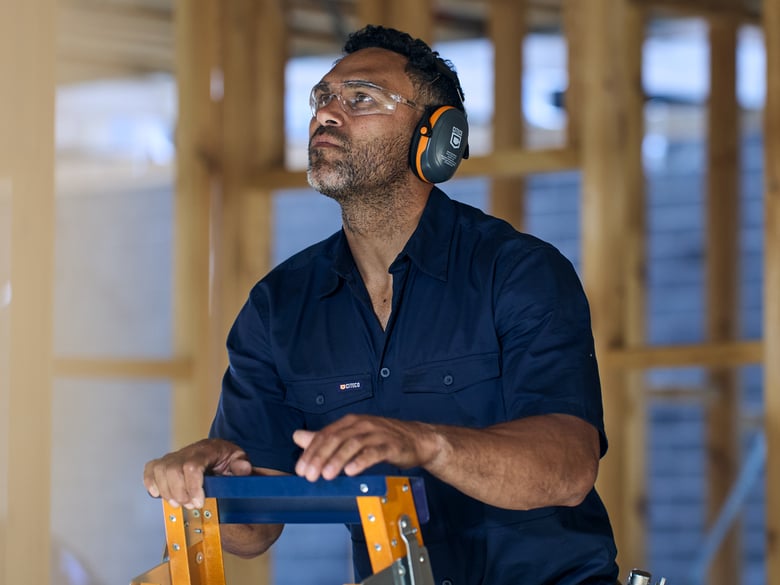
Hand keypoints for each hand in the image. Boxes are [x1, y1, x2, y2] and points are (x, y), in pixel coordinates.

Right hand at [143, 438, 251, 508]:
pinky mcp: (165, 463)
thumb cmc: (227, 458)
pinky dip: (150, 482)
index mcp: (207, 449)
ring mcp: (175, 456)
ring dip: (166, 491)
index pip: (192, 466)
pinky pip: (151, 469)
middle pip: (172, 470)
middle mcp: (188, 451)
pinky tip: (158, 494)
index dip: (192, 487)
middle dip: (179, 493)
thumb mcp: (239, 460)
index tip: (198, 502)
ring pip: (160, 470)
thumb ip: (242, 465)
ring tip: (178, 503)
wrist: (218, 452)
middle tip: (190, 505)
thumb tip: (243, 468)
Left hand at [292, 414, 438, 481]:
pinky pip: (374, 452)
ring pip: (353, 444)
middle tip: (309, 475)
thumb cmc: (382, 439)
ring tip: (326, 475)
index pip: (325, 435)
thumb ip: (325, 438)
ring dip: (337, 460)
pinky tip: (351, 471)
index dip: (311, 452)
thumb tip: (298, 437)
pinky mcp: (390, 445)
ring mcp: (376, 433)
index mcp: (350, 422)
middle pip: (336, 439)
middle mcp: (361, 424)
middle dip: (320, 457)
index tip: (301, 469)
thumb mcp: (351, 436)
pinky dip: (361, 461)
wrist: (417, 439)